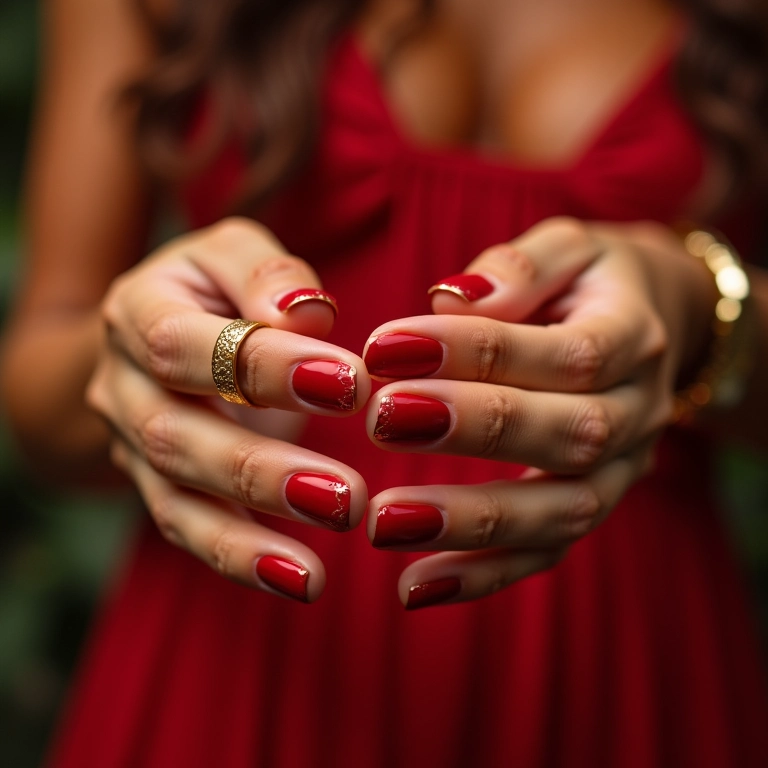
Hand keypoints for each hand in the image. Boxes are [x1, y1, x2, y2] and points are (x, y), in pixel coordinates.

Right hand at [87, 217, 370, 601]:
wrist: (157, 332)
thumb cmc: (214, 288)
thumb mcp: (235, 254)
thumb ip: (267, 273)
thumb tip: (304, 312)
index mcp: (137, 310)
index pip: (184, 344)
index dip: (266, 366)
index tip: (351, 383)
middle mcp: (123, 384)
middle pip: (176, 435)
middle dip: (262, 470)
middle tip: (347, 494)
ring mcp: (134, 444)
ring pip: (178, 499)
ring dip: (251, 535)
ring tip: (320, 567)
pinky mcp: (159, 486)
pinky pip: (190, 531)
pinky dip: (244, 562)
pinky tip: (301, 582)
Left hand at [361, 217, 715, 608]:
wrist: (648, 324)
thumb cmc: (587, 281)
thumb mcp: (567, 247)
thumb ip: (519, 267)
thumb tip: (451, 299)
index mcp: (631, 335)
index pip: (564, 352)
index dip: (477, 350)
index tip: (386, 346)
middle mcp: (637, 411)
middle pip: (569, 434)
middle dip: (472, 430)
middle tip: (380, 420)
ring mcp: (620, 471)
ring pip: (561, 512)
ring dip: (471, 523)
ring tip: (385, 523)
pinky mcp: (590, 505)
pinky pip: (546, 553)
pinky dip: (482, 576)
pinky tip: (413, 585)